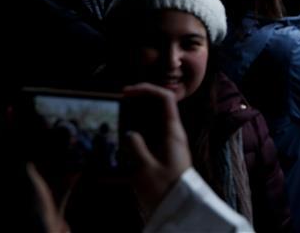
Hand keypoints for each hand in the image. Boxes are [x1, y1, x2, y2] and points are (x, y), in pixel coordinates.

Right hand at [121, 84, 191, 214]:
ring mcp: (172, 144)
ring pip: (155, 122)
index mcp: (174, 132)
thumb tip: (130, 134)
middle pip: (160, 107)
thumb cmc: (166, 189)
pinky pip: (153, 136)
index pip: (165, 98)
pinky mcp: (167, 155)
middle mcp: (175, 134)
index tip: (127, 92)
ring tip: (118, 119)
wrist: (181, 209)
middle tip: (120, 103)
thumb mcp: (145, 169)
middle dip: (140, 101)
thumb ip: (136, 147)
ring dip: (138, 117)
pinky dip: (140, 133)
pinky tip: (125, 141)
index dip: (147, 89)